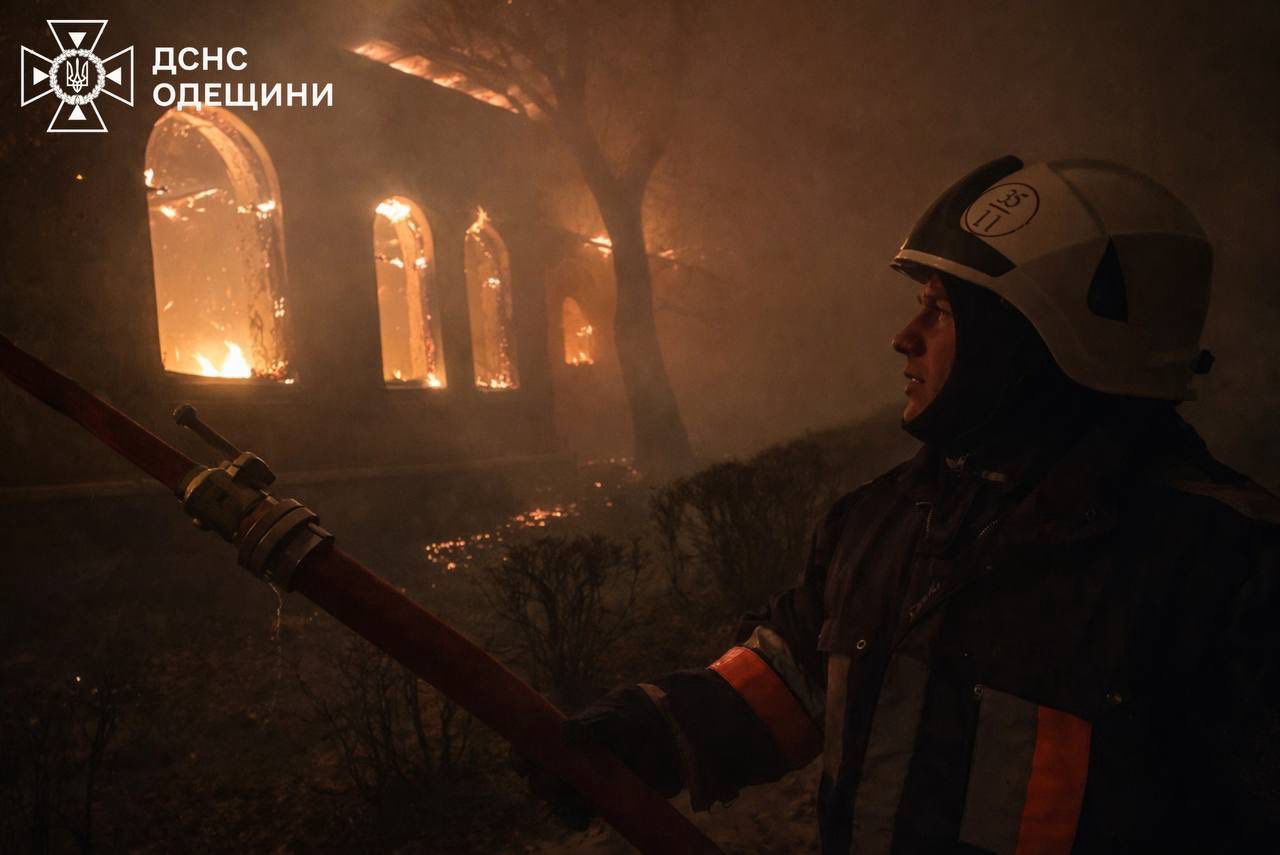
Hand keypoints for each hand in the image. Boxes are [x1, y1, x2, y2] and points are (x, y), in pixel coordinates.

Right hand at [517, 685, 683, 830]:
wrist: (675, 734)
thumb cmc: (641, 714)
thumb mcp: (618, 712)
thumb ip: (594, 722)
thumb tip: (566, 734)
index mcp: (568, 733)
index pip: (534, 744)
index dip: (522, 755)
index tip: (523, 764)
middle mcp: (572, 758)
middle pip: (541, 776)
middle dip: (542, 784)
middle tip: (553, 785)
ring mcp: (587, 779)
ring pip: (559, 798)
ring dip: (560, 805)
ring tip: (574, 807)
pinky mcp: (603, 798)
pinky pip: (580, 812)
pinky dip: (576, 817)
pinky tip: (582, 820)